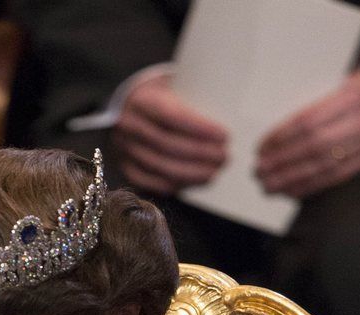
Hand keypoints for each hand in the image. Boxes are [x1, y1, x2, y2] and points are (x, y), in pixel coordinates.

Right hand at [113, 74, 227, 194]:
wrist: (130, 105)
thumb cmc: (163, 94)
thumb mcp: (175, 84)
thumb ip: (195, 96)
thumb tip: (235, 111)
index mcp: (142, 99)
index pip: (172, 116)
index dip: (199, 129)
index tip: (224, 136)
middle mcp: (129, 125)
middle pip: (168, 145)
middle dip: (200, 154)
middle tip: (224, 157)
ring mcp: (124, 149)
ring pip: (160, 167)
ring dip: (191, 173)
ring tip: (215, 172)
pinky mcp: (126, 167)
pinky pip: (150, 182)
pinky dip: (174, 185)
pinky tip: (194, 183)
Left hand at [255, 62, 359, 198]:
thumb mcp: (342, 82)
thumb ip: (316, 104)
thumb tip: (277, 132)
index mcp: (351, 95)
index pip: (308, 121)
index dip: (281, 137)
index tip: (261, 147)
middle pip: (312, 147)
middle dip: (281, 162)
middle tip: (258, 171)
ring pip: (322, 167)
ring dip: (291, 180)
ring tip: (268, 185)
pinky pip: (335, 178)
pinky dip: (310, 187)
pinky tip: (290, 192)